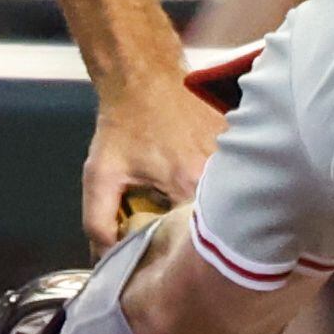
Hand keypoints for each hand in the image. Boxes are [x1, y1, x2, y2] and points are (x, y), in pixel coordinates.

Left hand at [80, 76, 221, 252]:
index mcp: (188, 183)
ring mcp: (231, 153)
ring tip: (181, 197)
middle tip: (169, 222)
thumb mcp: (99, 175)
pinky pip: (229, 176)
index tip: (163, 246)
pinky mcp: (236, 141)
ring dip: (204, 206)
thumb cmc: (123, 122)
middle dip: (191, 230)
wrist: (143, 76)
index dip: (176, 248)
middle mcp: (217, 170)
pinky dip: (214, 184)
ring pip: (223, 198)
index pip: (193, 238)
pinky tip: (192, 174)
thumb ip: (97, 222)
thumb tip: (106, 257)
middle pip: (212, 220)